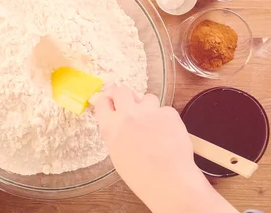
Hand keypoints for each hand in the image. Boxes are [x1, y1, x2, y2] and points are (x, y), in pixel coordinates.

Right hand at [94, 86, 237, 212]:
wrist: (168, 180)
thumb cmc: (141, 175)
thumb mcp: (117, 153)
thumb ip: (115, 132)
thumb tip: (118, 120)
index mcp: (111, 127)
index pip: (102, 101)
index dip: (106, 100)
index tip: (110, 101)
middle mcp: (128, 114)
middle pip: (121, 90)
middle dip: (124, 95)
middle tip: (129, 103)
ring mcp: (149, 111)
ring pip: (146, 97)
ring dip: (147, 106)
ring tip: (152, 123)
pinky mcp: (169, 113)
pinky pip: (164, 109)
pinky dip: (165, 118)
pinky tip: (167, 133)